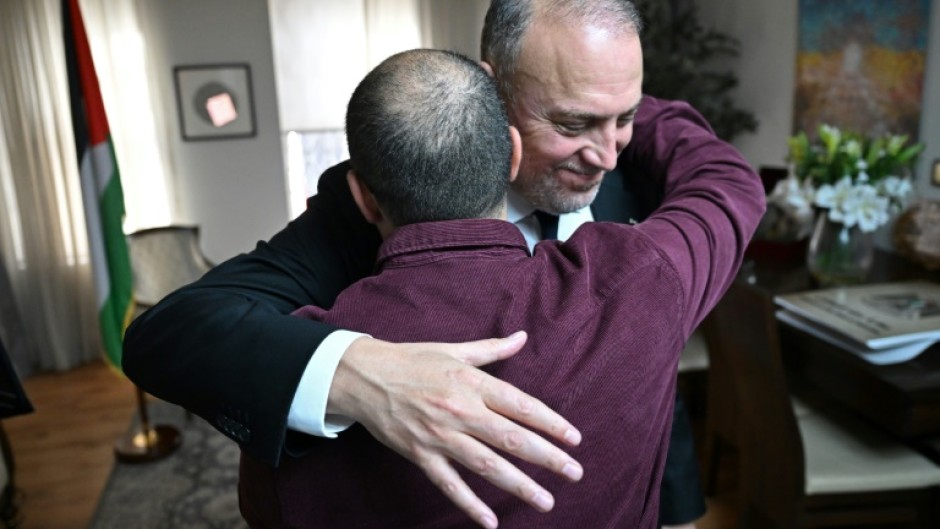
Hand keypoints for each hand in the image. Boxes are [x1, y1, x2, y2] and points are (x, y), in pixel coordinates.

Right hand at [328, 331, 582, 528]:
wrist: (364, 377)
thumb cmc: (412, 360)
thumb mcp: (454, 350)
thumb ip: (492, 349)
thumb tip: (523, 336)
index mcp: (471, 383)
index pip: (521, 405)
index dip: (550, 422)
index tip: (574, 438)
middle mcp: (460, 410)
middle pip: (512, 438)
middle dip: (547, 457)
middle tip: (574, 472)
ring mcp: (440, 436)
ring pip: (487, 465)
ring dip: (519, 485)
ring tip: (547, 500)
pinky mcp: (421, 455)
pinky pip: (449, 484)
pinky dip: (470, 504)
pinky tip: (491, 521)